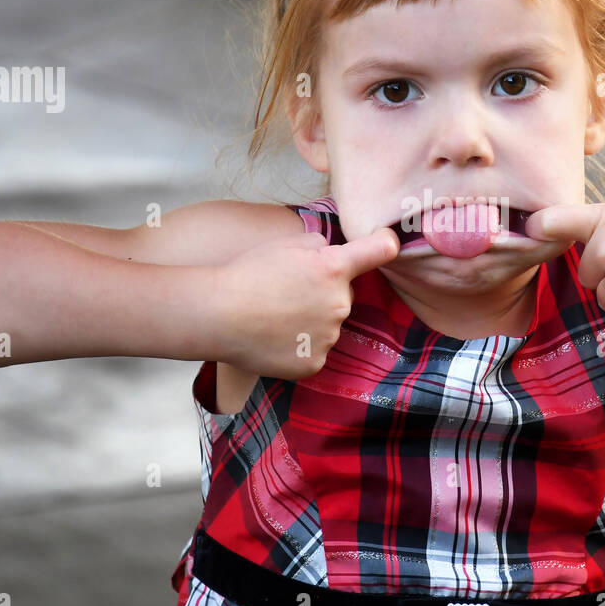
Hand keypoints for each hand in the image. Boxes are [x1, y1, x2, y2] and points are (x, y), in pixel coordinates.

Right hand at [209, 226, 399, 377]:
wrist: (218, 315)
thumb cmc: (247, 274)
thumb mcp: (285, 244)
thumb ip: (319, 246)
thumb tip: (332, 253)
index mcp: (334, 268)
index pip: (381, 249)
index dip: (386, 243)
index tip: (386, 243)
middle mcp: (340, 303)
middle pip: (344, 294)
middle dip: (324, 292)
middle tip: (287, 293)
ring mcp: (329, 337)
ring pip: (329, 325)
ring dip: (311, 321)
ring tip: (274, 317)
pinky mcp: (314, 363)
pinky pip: (315, 350)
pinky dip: (299, 346)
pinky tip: (274, 338)